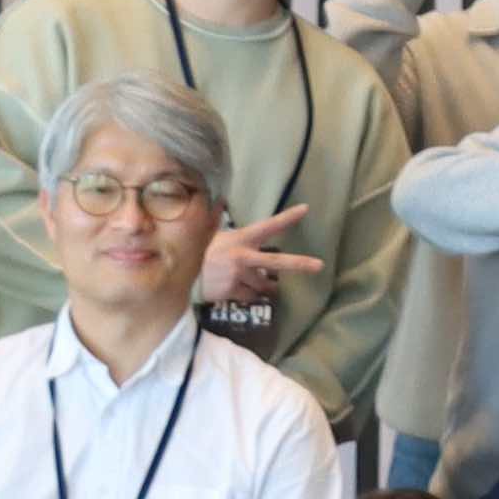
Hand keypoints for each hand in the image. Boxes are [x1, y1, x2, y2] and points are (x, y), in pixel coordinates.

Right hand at [196, 204, 321, 317]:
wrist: (179, 276)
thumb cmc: (201, 253)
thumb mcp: (213, 236)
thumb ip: (226, 227)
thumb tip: (221, 201)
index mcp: (241, 239)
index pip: (268, 226)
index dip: (287, 218)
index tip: (305, 209)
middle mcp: (242, 256)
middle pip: (276, 262)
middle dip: (299, 264)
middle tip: (319, 266)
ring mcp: (238, 275)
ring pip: (264, 284)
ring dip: (266, 286)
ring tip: (262, 284)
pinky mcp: (233, 291)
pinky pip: (250, 296)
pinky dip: (249, 295)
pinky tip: (238, 289)